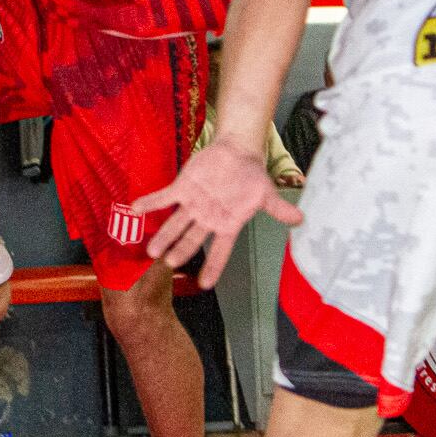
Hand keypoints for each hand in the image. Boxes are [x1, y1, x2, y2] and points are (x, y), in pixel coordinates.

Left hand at [135, 140, 303, 287]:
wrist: (237, 151)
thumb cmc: (252, 176)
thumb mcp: (267, 194)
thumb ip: (279, 209)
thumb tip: (301, 220)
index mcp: (227, 224)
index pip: (220, 250)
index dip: (212, 266)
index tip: (205, 284)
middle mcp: (207, 219)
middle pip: (192, 239)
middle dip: (181, 251)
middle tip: (168, 264)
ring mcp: (193, 205)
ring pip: (175, 223)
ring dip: (162, 235)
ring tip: (150, 249)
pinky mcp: (182, 188)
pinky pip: (163, 197)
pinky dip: (149, 203)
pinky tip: (134, 209)